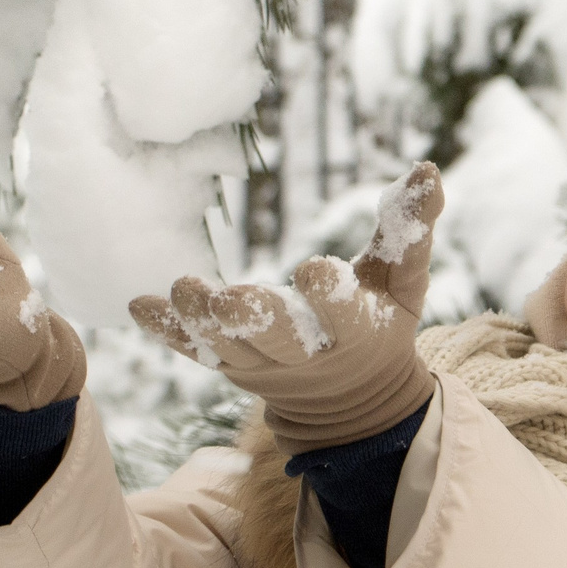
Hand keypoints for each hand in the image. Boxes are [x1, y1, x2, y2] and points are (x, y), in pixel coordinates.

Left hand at [129, 163, 442, 452]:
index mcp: (358, 333)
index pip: (345, 317)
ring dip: (203, 323)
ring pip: (231, 350)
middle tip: (229, 296)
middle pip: (280, 342)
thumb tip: (427, 168)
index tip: (315, 268)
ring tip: (181, 288)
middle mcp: (308, 357)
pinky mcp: (231, 368)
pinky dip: (168, 332)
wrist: (350, 398)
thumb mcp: (403, 282)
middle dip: (255, 320)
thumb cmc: (381, 322)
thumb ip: (412, 230)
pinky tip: (139, 306)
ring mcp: (263, 368)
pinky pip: (196, 353)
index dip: (331, 296)